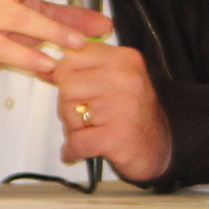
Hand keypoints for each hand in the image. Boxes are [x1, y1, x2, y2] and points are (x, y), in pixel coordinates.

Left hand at [54, 36, 171, 181]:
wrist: (165, 146)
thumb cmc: (133, 112)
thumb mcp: (114, 79)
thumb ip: (82, 70)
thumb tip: (44, 69)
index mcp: (124, 60)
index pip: (72, 57)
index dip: (66, 76)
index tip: (79, 90)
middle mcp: (125, 79)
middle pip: (66, 86)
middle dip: (69, 105)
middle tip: (89, 115)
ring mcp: (122, 108)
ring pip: (68, 113)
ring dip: (74, 128)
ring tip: (95, 130)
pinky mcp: (116, 137)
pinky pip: (75, 142)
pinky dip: (73, 150)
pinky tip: (82, 150)